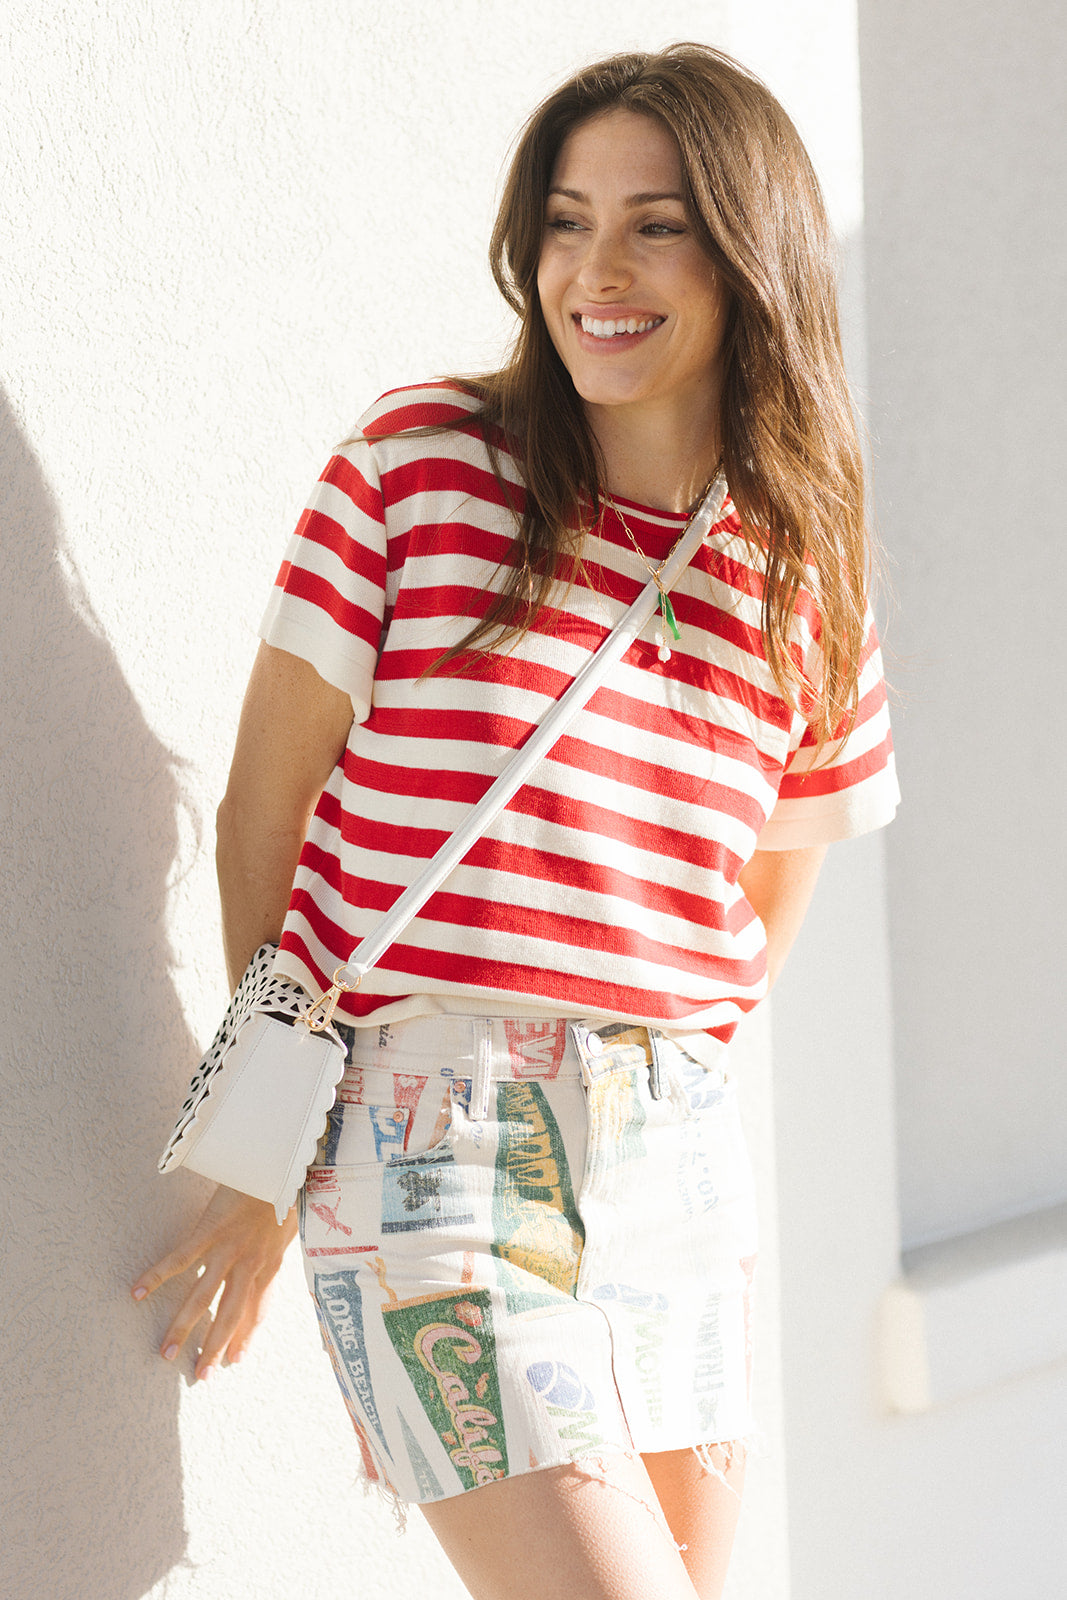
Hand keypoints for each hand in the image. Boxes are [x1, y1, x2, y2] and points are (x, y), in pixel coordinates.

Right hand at [131, 1184, 298, 1380]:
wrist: (279, 1161)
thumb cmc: (285, 1187)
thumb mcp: (290, 1221)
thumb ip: (279, 1241)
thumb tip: (277, 1249)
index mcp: (269, 1262)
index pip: (256, 1310)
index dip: (245, 1336)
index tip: (235, 1361)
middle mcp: (250, 1263)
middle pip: (229, 1314)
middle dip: (214, 1346)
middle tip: (200, 1376)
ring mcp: (228, 1249)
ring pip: (202, 1297)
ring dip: (183, 1327)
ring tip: (166, 1353)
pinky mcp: (209, 1230)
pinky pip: (180, 1259)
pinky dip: (158, 1276)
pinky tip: (137, 1293)